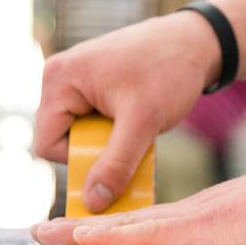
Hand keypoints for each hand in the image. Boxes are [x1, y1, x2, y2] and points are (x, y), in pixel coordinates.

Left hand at [30, 157, 245, 244]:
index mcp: (210, 213)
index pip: (154, 222)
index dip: (120, 228)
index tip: (94, 231)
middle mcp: (195, 212)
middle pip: (131, 222)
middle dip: (87, 228)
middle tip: (50, 230)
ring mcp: (196, 218)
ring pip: (128, 227)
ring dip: (85, 232)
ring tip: (48, 235)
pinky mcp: (202, 228)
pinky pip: (146, 234)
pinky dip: (111, 237)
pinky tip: (82, 238)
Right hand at [34, 12, 220, 212]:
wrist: (198, 41)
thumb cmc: (169, 71)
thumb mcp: (142, 122)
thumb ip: (116, 164)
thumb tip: (92, 203)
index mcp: (58, 80)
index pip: (47, 145)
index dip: (79, 162)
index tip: (117, 155)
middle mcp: (60, 78)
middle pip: (64, 141)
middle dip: (98, 151)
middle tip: (135, 140)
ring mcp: (77, 81)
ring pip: (83, 134)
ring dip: (112, 143)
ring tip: (143, 126)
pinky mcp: (96, 86)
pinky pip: (96, 123)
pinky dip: (119, 132)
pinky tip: (143, 121)